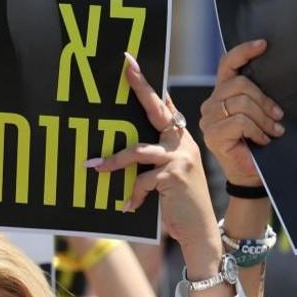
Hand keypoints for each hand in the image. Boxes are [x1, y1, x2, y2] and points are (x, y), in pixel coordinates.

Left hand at [86, 52, 220, 267]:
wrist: (202, 232)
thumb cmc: (181, 204)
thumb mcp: (168, 176)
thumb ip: (152, 159)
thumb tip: (122, 150)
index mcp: (181, 139)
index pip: (164, 106)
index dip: (149, 85)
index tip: (131, 64)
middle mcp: (183, 143)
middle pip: (156, 109)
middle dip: (140, 87)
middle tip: (124, 67)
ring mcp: (180, 158)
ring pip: (138, 150)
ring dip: (114, 162)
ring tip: (95, 168)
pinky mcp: (173, 175)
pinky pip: (142, 179)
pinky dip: (132, 194)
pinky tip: (127, 205)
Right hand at [201, 39, 284, 187]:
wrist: (253, 177)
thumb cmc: (260, 146)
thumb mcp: (262, 116)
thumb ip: (260, 98)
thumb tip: (276, 77)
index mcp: (223, 93)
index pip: (228, 64)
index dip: (244, 51)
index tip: (263, 44)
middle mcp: (212, 102)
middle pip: (240, 83)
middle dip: (265, 100)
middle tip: (278, 118)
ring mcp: (209, 118)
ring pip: (241, 102)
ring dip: (263, 118)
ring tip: (273, 133)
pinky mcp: (212, 133)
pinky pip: (240, 121)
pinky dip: (257, 130)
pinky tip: (263, 141)